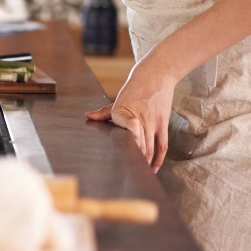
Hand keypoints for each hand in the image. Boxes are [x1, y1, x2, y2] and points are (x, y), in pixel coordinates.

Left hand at [85, 53, 175, 172]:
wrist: (156, 74)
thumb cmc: (134, 87)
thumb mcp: (118, 99)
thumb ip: (104, 112)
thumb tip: (87, 117)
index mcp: (123, 113)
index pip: (122, 135)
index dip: (123, 149)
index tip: (117, 161)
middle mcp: (138, 120)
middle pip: (137, 146)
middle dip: (133, 162)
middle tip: (127, 176)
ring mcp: (152, 122)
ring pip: (149, 148)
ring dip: (144, 163)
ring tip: (139, 174)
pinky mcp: (163, 124)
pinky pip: (162, 145)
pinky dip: (158, 158)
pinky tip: (154, 168)